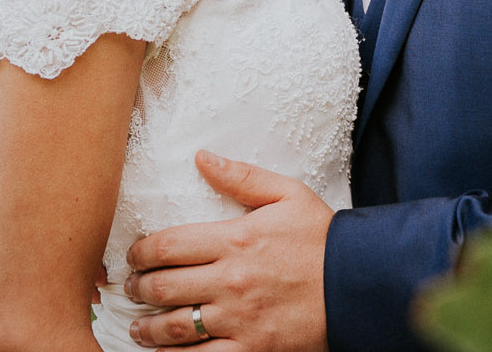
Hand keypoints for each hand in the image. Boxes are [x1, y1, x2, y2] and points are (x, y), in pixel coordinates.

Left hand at [123, 150, 331, 350]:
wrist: (358, 283)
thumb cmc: (323, 238)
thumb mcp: (289, 195)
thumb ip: (242, 177)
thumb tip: (202, 158)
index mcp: (237, 239)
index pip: (169, 246)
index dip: (141, 252)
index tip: (135, 255)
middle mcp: (231, 280)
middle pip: (163, 287)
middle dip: (139, 288)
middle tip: (133, 288)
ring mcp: (239, 318)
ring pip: (174, 328)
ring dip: (147, 328)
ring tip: (139, 326)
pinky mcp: (251, 348)